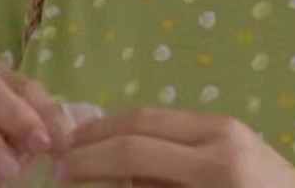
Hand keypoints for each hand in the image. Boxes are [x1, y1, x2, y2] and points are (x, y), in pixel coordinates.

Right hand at [52, 108, 294, 187]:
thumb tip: (113, 179)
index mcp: (215, 168)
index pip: (135, 151)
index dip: (90, 160)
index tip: (59, 170)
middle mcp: (221, 137)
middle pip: (142, 121)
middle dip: (97, 134)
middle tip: (62, 149)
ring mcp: (231, 127)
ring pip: (159, 116)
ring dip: (118, 128)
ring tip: (85, 144)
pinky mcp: (235, 129)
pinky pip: (179, 124)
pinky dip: (146, 132)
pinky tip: (126, 147)